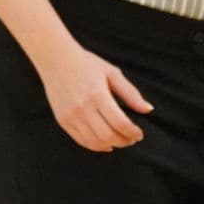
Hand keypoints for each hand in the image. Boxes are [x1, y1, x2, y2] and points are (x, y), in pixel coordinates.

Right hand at [35, 42, 152, 151]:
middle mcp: (83, 107)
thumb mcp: (111, 73)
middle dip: (124, 141)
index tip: (139, 134)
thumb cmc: (86, 64)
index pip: (120, 123)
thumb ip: (130, 93)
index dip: (133, 133)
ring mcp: (71, 115)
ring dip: (111, 145)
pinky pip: (81, 140)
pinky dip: (95, 146)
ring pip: (95, 142)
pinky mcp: (62, 120)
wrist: (54, 58)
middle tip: (131, 139)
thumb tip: (148, 110)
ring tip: (119, 140)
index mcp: (98, 95)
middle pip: (108, 136)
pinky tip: (104, 143)